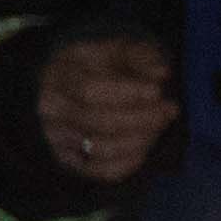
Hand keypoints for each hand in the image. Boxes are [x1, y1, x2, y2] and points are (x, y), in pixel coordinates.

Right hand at [36, 33, 176, 189]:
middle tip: (171, 109)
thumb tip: (161, 73)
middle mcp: (50, 109)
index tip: (157, 91)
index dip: (126, 93)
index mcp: (58, 74)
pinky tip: (148, 145)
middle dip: (141, 118)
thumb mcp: (121, 49)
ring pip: (99, 149)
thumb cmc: (105, 64)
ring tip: (162, 124)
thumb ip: (141, 57)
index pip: (88, 90)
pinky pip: (101, 171)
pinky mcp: (68, 160)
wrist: (78, 83)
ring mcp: (56, 137)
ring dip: (140, 140)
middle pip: (95, 122)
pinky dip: (130, 162)